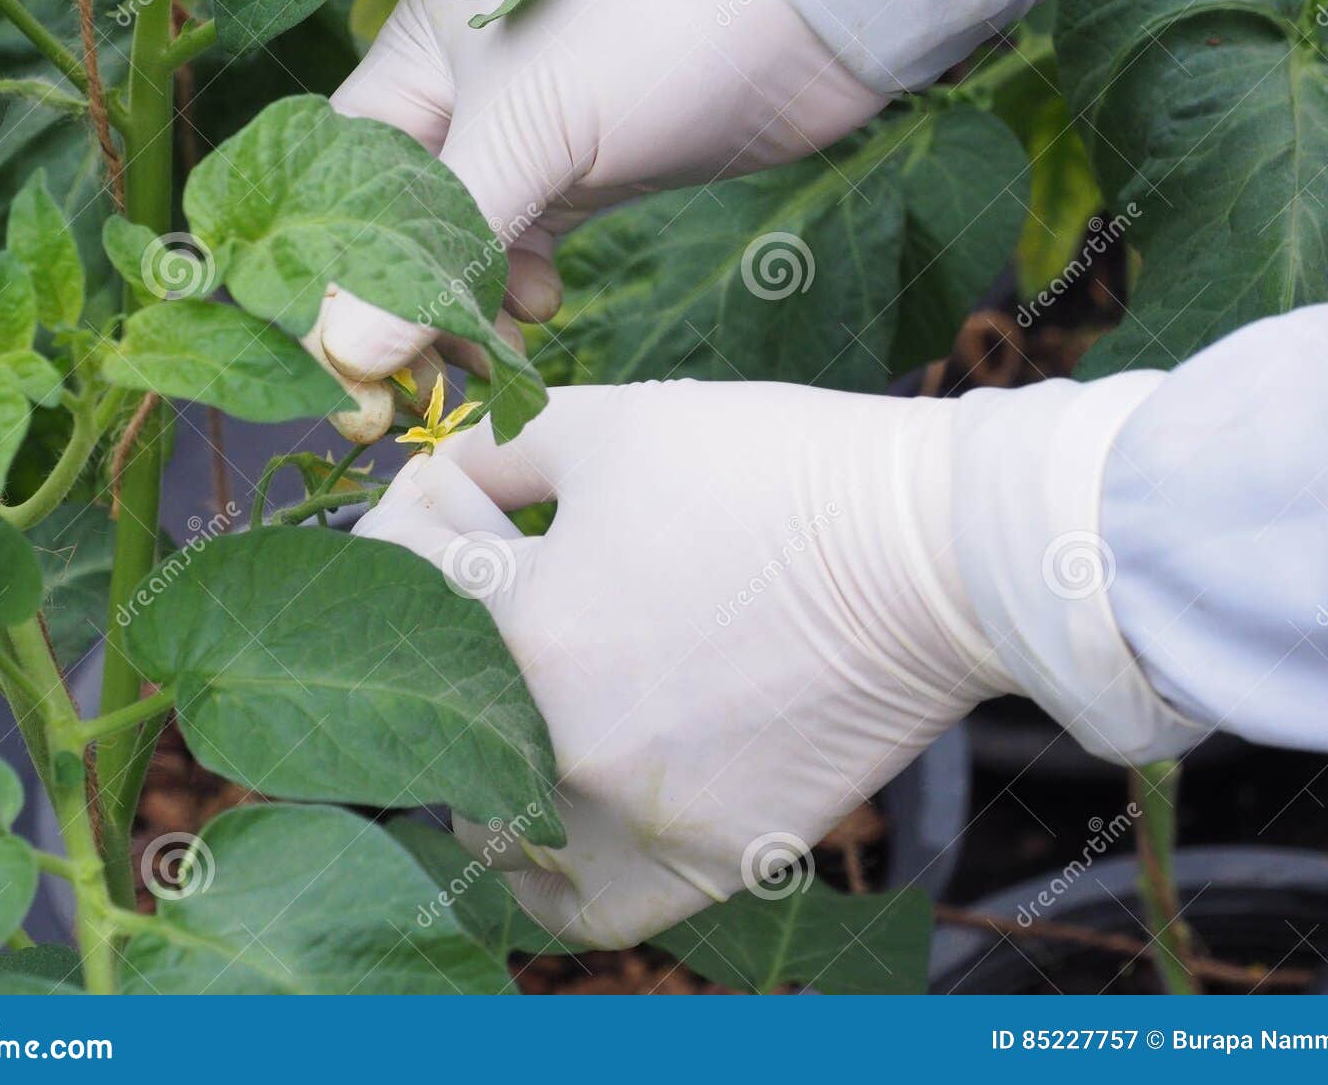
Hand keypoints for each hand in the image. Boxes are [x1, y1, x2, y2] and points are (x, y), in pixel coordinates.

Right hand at [309, 0, 883, 386]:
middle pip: (395, 223)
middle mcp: (459, 95)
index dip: (330, 267)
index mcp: (419, 56)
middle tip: (423, 382)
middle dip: (405, 303)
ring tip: (499, 349)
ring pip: (461, 248)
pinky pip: (519, 251)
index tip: (342, 357)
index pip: (338, 177)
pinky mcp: (579, 175)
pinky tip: (543, 308)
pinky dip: (519, 292)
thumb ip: (440, 250)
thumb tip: (350, 353)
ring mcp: (522, 138)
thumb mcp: (529, 136)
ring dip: (469, 308)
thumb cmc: (656, 35)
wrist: (806, 15)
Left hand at [354, 379, 1012, 946]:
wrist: (935, 556)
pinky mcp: (702, 861)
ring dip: (478, 733)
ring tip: (540, 673)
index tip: (473, 488)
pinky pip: (574, 904)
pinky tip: (548, 815)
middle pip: (426, 680)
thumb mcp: (617, 423)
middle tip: (512, 557)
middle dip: (448, 604)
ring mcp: (631, 820)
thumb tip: (441, 478)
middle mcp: (560, 747)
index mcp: (527, 628)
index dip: (424, 503)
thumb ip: (495, 449)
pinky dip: (542, 867)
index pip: (392, 566)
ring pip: (480, 806)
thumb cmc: (779, 472)